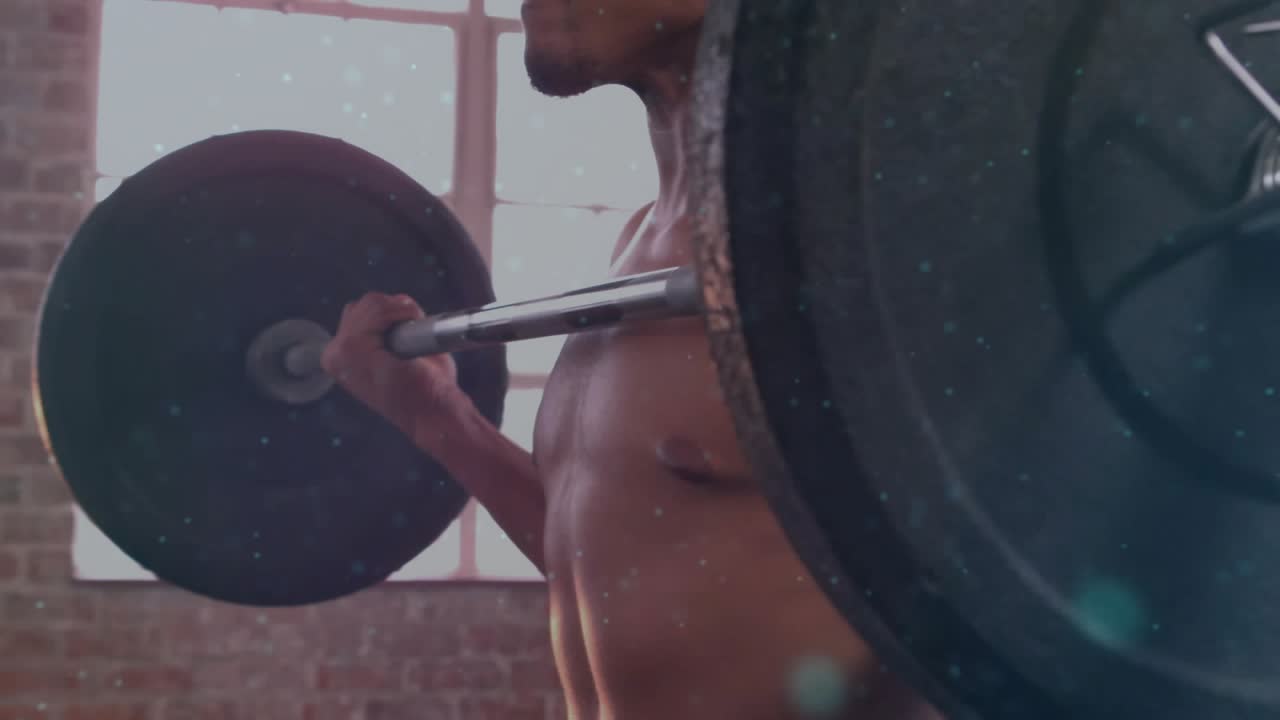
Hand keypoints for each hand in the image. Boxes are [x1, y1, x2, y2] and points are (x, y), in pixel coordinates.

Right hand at [321, 293, 469, 439]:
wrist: (433, 414)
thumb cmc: (425, 390)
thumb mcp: (399, 354)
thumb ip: (389, 329)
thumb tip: (398, 301)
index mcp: (341, 357)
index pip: (363, 312)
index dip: (393, 319)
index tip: (407, 344)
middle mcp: (334, 353)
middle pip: (367, 303)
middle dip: (397, 312)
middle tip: (414, 338)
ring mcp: (341, 350)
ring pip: (374, 302)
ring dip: (402, 313)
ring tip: (413, 340)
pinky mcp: (353, 348)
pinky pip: (379, 308)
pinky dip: (403, 313)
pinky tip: (412, 336)